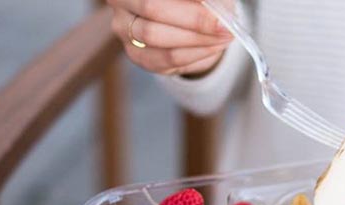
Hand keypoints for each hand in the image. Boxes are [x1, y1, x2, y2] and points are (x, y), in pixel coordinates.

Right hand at [108, 0, 233, 76]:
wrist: (183, 21)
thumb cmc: (190, 1)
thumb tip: (216, 6)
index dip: (189, 3)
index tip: (215, 4)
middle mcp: (120, 2)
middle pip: (152, 9)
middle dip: (194, 19)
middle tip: (224, 25)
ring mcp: (124, 31)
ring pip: (157, 37)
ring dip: (197, 39)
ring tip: (224, 36)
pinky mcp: (137, 55)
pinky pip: (166, 59)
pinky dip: (195, 54)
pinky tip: (213, 47)